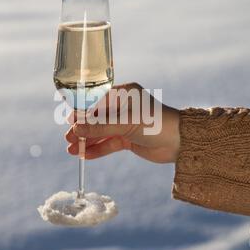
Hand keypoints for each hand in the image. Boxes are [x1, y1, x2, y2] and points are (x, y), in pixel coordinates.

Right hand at [65, 82, 180, 162]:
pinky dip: (98, 149)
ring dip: (87, 141)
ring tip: (71, 150)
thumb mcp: (126, 123)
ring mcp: (125, 124)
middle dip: (82, 129)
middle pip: (96, 118)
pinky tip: (85, 155)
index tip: (68, 121)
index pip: (96, 101)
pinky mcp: (128, 138)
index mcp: (124, 94)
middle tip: (68, 139)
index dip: (81, 112)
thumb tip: (76, 129)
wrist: (181, 142)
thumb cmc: (157, 123)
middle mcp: (123, 107)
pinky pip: (109, 143)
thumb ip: (100, 127)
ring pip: (101, 132)